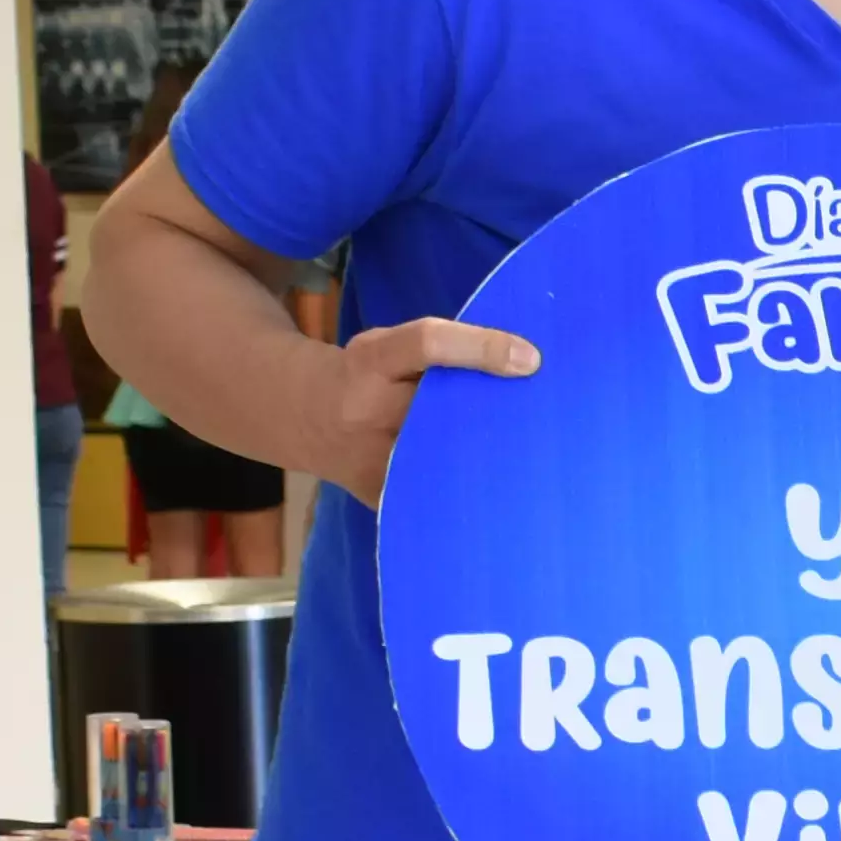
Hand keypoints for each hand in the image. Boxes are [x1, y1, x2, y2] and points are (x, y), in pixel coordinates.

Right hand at [299, 316, 537, 501]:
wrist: (303, 416)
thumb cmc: (365, 375)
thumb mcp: (388, 346)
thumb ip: (440, 351)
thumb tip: (520, 362)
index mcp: (370, 361)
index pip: (426, 344)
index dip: (480, 348)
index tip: (530, 359)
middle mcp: (366, 410)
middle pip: (443, 412)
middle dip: (492, 414)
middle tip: (538, 414)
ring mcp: (369, 460)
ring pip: (443, 460)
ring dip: (486, 455)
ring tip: (524, 452)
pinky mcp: (379, 496)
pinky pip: (432, 493)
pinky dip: (465, 486)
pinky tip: (498, 485)